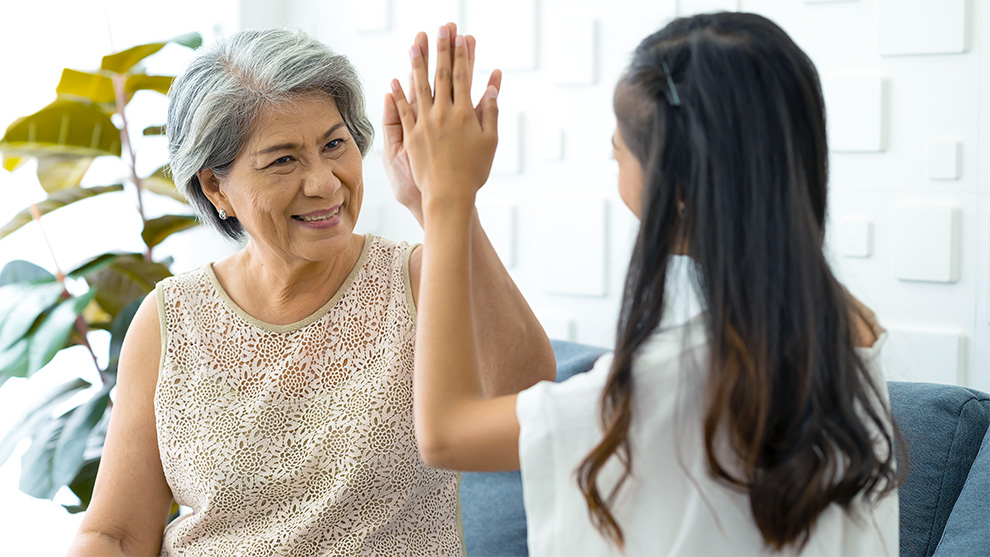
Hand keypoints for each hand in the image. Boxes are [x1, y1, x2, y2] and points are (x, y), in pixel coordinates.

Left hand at [383, 23, 500, 219]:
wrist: (450, 195)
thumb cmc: (474, 171)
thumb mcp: (489, 141)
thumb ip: (490, 111)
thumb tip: (492, 86)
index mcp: (466, 113)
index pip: (464, 76)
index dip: (463, 54)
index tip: (462, 36)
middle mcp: (444, 114)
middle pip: (442, 75)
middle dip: (442, 49)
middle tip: (441, 28)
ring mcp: (426, 124)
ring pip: (420, 87)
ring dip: (417, 63)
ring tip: (414, 44)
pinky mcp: (412, 136)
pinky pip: (403, 111)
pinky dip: (399, 95)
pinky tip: (394, 80)